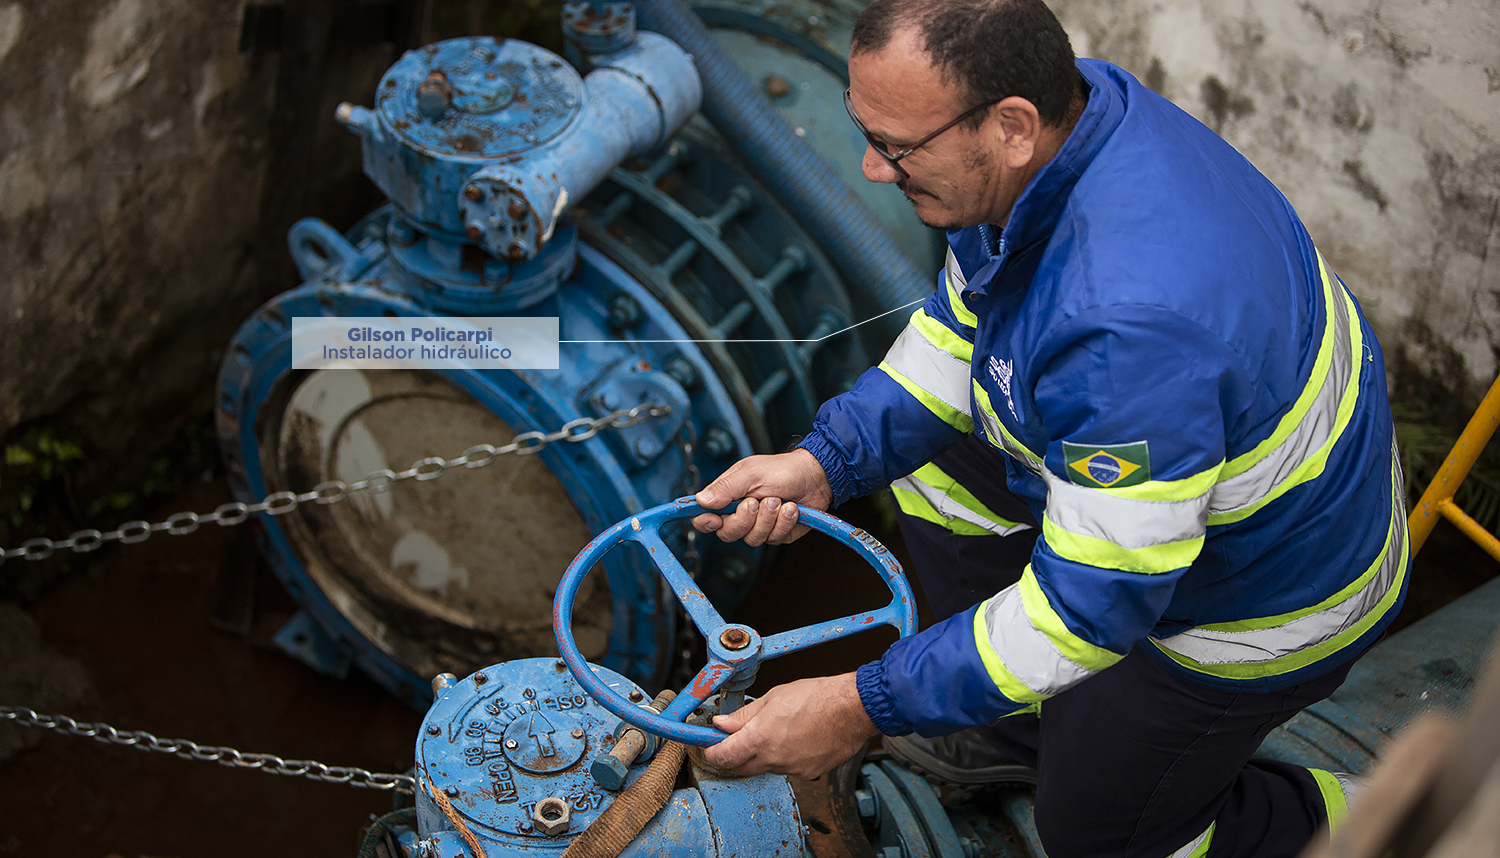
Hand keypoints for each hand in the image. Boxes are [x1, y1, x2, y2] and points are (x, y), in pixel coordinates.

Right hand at [692, 449, 832, 545]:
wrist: (814, 477)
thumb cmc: (782, 469)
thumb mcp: (751, 473)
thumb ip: (725, 487)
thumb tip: (701, 500)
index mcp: (728, 496)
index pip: (704, 516)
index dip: (704, 522)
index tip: (713, 519)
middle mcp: (740, 514)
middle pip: (727, 533)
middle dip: (744, 519)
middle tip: (756, 502)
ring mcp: (759, 526)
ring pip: (752, 538)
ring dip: (768, 518)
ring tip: (778, 500)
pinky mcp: (776, 534)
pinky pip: (773, 538)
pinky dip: (784, 521)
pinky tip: (790, 508)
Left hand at [702, 673, 878, 778]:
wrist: (853, 709)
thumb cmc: (818, 697)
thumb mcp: (773, 697)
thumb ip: (744, 715)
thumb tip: (722, 724)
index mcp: (760, 738)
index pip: (723, 756)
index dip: (711, 751)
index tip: (709, 746)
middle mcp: (773, 759)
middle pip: (740, 767)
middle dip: (734, 755)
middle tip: (736, 738)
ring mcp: (791, 769)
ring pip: (764, 768)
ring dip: (761, 755)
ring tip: (776, 731)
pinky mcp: (808, 773)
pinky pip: (786, 769)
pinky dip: (784, 757)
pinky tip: (795, 739)